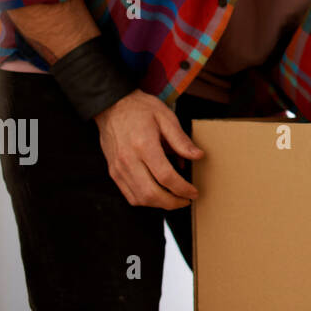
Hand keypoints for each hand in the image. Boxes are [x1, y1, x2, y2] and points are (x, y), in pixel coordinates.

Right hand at [95, 90, 203, 208]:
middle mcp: (128, 160)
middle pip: (151, 193)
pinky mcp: (113, 172)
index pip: (165, 176)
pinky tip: (157, 195)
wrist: (112, 106)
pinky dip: (145, 200)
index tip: (194, 192)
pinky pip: (129, 194)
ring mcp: (118, 168)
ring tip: (174, 199)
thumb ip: (181, 139)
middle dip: (172, 202)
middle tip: (186, 200)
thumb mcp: (166, 117)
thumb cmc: (140, 109)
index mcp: (144, 145)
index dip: (182, 188)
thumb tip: (198, 156)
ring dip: (159, 204)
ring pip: (139, 198)